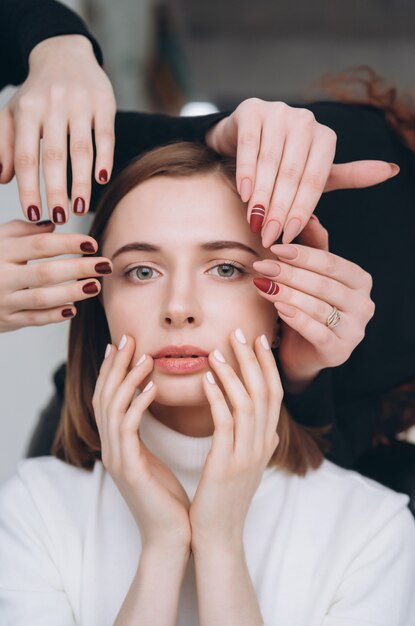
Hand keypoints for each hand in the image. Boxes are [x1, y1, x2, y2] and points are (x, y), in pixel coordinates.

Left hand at [0, 35, 115, 223]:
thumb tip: (2, 179)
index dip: (28, 187)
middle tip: (58, 218)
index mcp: (27, 110)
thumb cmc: (37, 94)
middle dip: (55, 191)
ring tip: (79, 209)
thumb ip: (3, 145)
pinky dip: (104, 159)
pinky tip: (102, 180)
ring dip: (81, 183)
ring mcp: (80, 104)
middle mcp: (52, 105)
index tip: (33, 213)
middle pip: (53, 156)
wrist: (64, 54)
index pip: (25, 155)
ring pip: (80, 150)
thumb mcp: (13, 113)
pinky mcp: (104, 104)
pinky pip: (105, 136)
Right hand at [0, 219, 110, 331]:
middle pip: (45, 272)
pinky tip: (73, 309)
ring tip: (95, 286)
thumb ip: (23, 230)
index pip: (40, 245)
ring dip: (71, 293)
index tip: (91, 243)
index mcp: (2, 251)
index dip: (68, 243)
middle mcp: (2, 276)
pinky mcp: (7, 320)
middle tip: (104, 265)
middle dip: (78, 268)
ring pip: (42, 298)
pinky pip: (33, 319)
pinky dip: (54, 315)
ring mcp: (4, 300)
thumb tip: (53, 223)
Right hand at [92, 335, 191, 549]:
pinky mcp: (128, 468)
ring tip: (144, 357)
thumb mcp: (154, 458)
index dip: (113, 370)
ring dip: (127, 379)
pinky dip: (138, 404)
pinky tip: (152, 387)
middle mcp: (111, 448)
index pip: (108, 398)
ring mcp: (116, 458)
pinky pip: (128, 428)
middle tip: (127, 338)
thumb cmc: (167, 497)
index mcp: (118, 445)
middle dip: (115, 366)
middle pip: (104, 396)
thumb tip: (152, 404)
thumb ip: (146, 433)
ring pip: (112, 408)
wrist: (171, 537)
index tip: (124, 343)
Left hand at [189, 329, 281, 548]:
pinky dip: (218, 397)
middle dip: (253, 360)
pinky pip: (225, 423)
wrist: (217, 536)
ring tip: (218, 350)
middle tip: (240, 332)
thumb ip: (258, 443)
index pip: (274, 394)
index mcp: (267, 442)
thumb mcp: (248, 466)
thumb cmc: (226, 498)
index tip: (258, 339)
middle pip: (266, 392)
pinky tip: (207, 379)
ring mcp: (247, 455)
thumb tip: (270, 428)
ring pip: (248, 403)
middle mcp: (263, 445)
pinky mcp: (227, 465)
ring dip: (234, 373)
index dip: (267, 365)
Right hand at [206, 98, 398, 245]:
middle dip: (280, 208)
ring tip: (255, 221)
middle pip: (292, 173)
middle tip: (270, 235)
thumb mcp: (313, 174)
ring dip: (262, 195)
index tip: (288, 235)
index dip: (301, 209)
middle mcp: (305, 121)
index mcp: (325, 137)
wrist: (243, 140)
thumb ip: (348, 175)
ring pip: (271, 161)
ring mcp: (279, 112)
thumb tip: (392, 170)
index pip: (315, 180)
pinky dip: (247, 172)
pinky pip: (250, 146)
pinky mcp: (252, 110)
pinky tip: (244, 193)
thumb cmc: (282, 163)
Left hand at [252, 217, 374, 388]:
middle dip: (290, 273)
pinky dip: (297, 318)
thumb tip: (310, 215)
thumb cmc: (308, 306)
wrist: (303, 350)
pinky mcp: (339, 351)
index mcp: (360, 281)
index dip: (303, 254)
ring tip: (263, 285)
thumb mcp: (311, 276)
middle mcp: (364, 305)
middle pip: (324, 285)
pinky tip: (278, 307)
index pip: (331, 263)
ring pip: (319, 307)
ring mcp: (354, 330)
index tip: (274, 247)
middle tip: (262, 265)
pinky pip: (317, 332)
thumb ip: (314, 247)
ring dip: (288, 294)